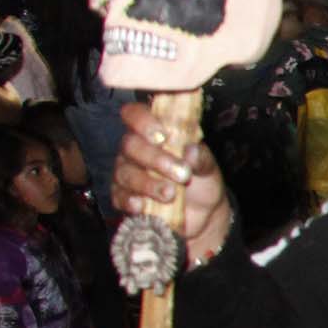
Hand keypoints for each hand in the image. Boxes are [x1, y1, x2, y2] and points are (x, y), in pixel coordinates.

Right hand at [111, 100, 234, 267]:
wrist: (203, 213)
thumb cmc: (201, 179)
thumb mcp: (208, 166)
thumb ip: (201, 157)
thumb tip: (191, 150)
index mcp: (153, 132)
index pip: (134, 114)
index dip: (143, 121)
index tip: (163, 136)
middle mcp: (134, 149)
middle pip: (130, 146)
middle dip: (155, 159)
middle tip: (182, 173)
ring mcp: (126, 172)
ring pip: (125, 173)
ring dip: (148, 184)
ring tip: (171, 194)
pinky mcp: (123, 197)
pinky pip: (119, 197)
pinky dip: (131, 202)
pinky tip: (143, 206)